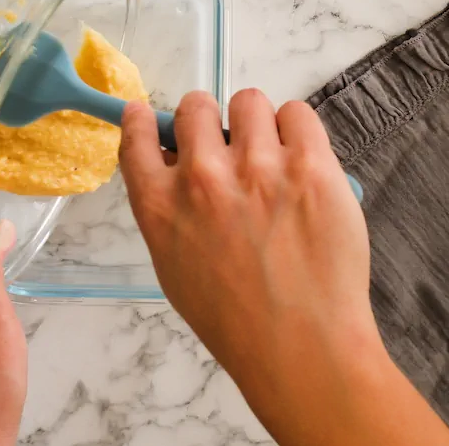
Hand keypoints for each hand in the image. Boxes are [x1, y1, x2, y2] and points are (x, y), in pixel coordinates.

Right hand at [119, 90, 387, 437]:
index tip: (152, 115)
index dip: (147, 120)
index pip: (139, 136)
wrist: (301, 346)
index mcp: (161, 206)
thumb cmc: (238, 322)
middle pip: (196, 106)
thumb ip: (169, 214)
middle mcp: (202, 178)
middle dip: (210, 120)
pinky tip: (302, 159)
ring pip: (249, 101)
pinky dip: (297, 130)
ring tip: (273, 156)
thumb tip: (175, 171)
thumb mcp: (176, 270)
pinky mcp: (309, 165)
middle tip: (230, 145)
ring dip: (258, 123)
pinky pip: (297, 113)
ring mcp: (257, 167)